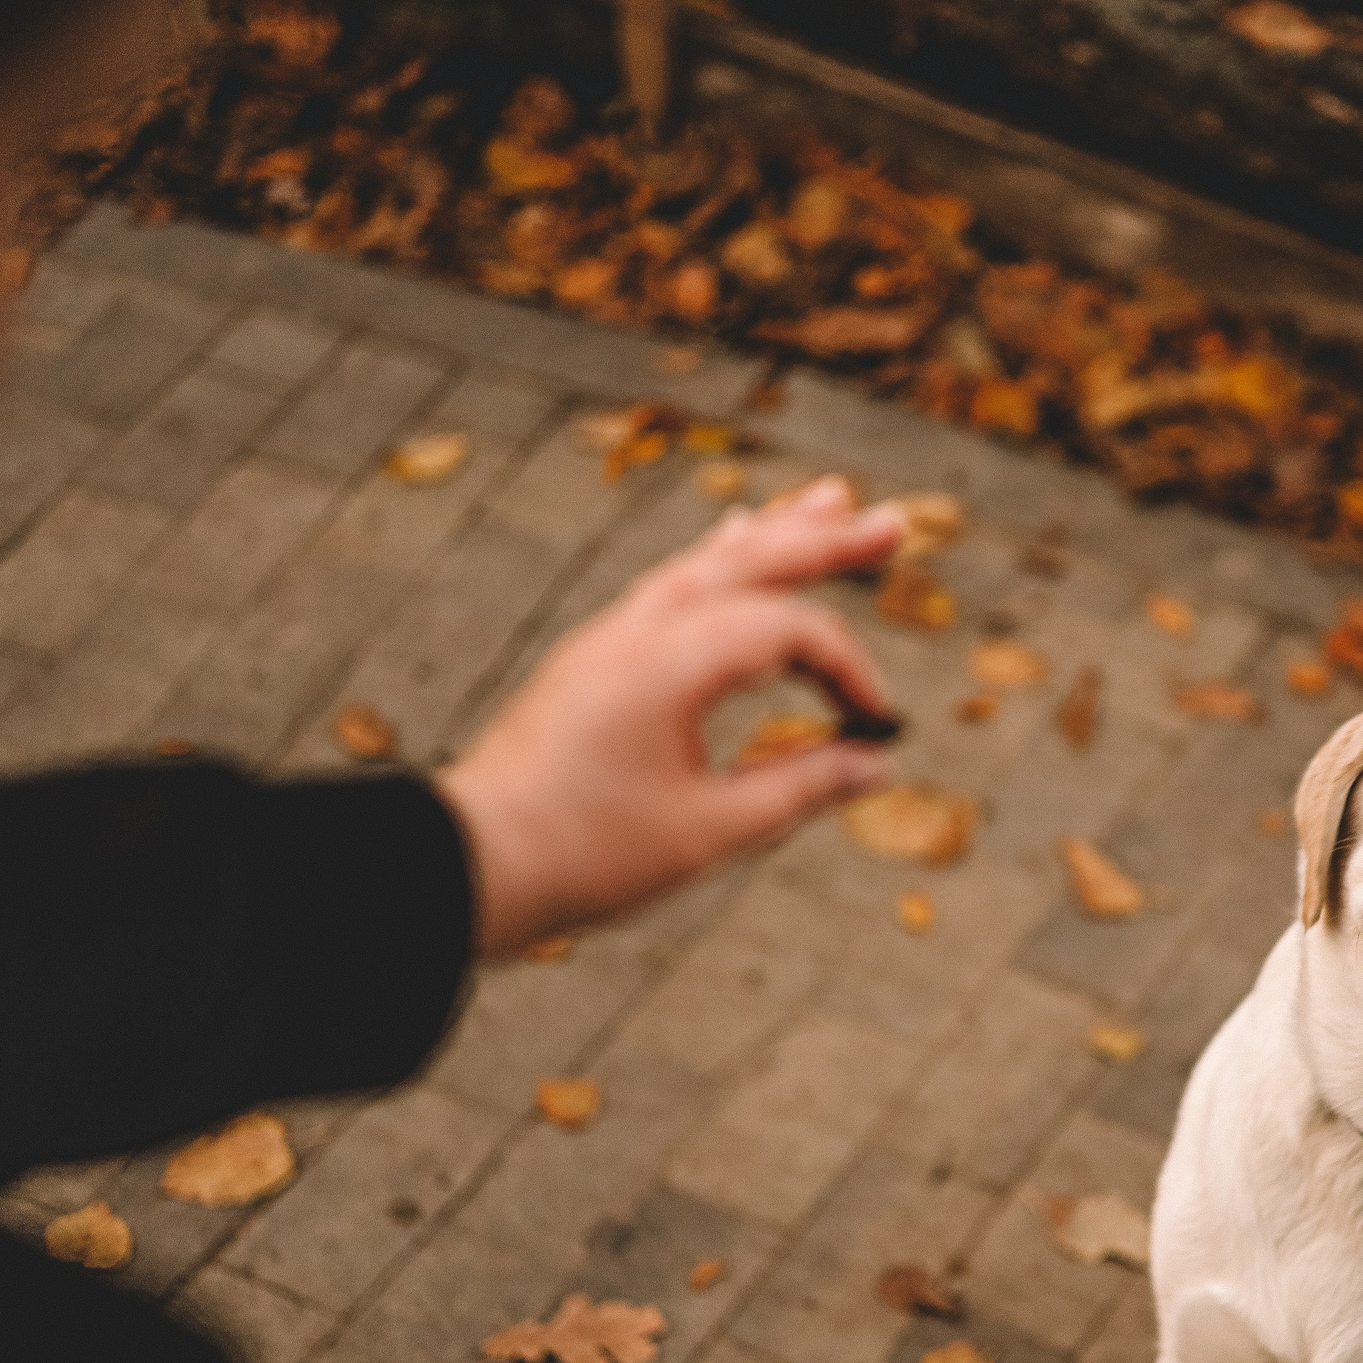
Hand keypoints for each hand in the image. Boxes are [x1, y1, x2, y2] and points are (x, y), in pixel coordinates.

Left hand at [438, 475, 901, 958]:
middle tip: (893, 524)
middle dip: (824, 541)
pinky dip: (717, 560)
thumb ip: (801, 788)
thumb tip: (877, 765)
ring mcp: (612, 637)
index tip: (876, 726)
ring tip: (827, 501)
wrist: (470, 862)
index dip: (846, 670)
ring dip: (772, 534)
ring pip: (707, 562)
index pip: (787, 632)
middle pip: (750, 562)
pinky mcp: (596, 658)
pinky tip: (732, 541)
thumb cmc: (584, 854)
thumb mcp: (708, 830)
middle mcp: (640, 629)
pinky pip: (671, 585)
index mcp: (670, 662)